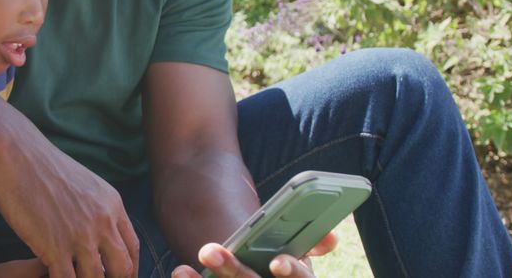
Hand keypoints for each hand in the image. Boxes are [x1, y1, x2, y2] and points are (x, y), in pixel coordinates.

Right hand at [0, 143, 138, 277]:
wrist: (17, 154)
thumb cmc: (42, 166)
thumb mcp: (84, 183)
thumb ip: (96, 208)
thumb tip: (98, 229)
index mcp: (112, 206)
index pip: (133, 248)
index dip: (130, 269)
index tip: (119, 276)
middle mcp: (102, 222)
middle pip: (123, 268)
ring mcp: (80, 236)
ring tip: (73, 277)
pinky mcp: (55, 246)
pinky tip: (51, 276)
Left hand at [170, 232, 337, 277]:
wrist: (257, 274)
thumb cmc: (283, 268)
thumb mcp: (299, 258)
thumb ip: (309, 245)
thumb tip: (330, 236)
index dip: (292, 273)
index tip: (277, 262)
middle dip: (232, 270)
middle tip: (208, 248)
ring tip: (185, 265)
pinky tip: (182, 272)